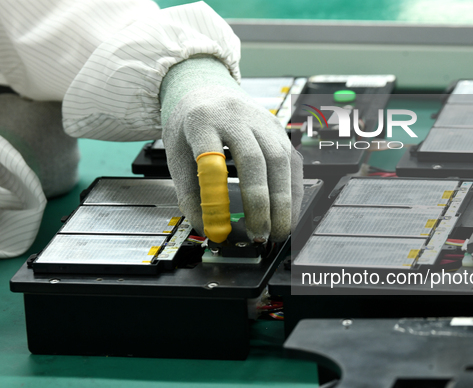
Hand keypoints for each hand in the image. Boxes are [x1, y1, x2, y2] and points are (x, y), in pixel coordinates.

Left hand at [160, 55, 302, 242]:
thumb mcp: (178, 156)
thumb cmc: (192, 126)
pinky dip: (292, 192)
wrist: (207, 91)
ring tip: (277, 231)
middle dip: (259, 203)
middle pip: (253, 159)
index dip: (214, 192)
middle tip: (258, 234)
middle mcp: (235, 116)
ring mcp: (262, 121)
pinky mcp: (280, 130)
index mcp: (201, 120)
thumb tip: (209, 229)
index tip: (216, 224)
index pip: (209, 156)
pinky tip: (288, 214)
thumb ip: (190, 193)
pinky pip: (292, 162)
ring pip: (279, 160)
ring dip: (282, 201)